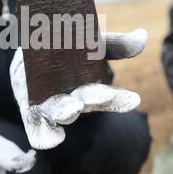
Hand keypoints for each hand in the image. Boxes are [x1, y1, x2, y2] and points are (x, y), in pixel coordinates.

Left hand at [10, 29, 147, 149]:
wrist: (31, 51)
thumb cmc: (66, 49)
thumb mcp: (89, 42)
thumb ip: (113, 43)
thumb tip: (142, 36)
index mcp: (90, 87)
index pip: (109, 96)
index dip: (120, 99)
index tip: (134, 99)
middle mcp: (74, 99)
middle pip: (86, 102)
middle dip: (95, 99)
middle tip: (102, 94)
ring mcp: (51, 105)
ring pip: (61, 113)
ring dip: (67, 112)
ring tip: (73, 108)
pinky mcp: (30, 108)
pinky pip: (36, 125)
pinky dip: (44, 133)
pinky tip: (53, 138)